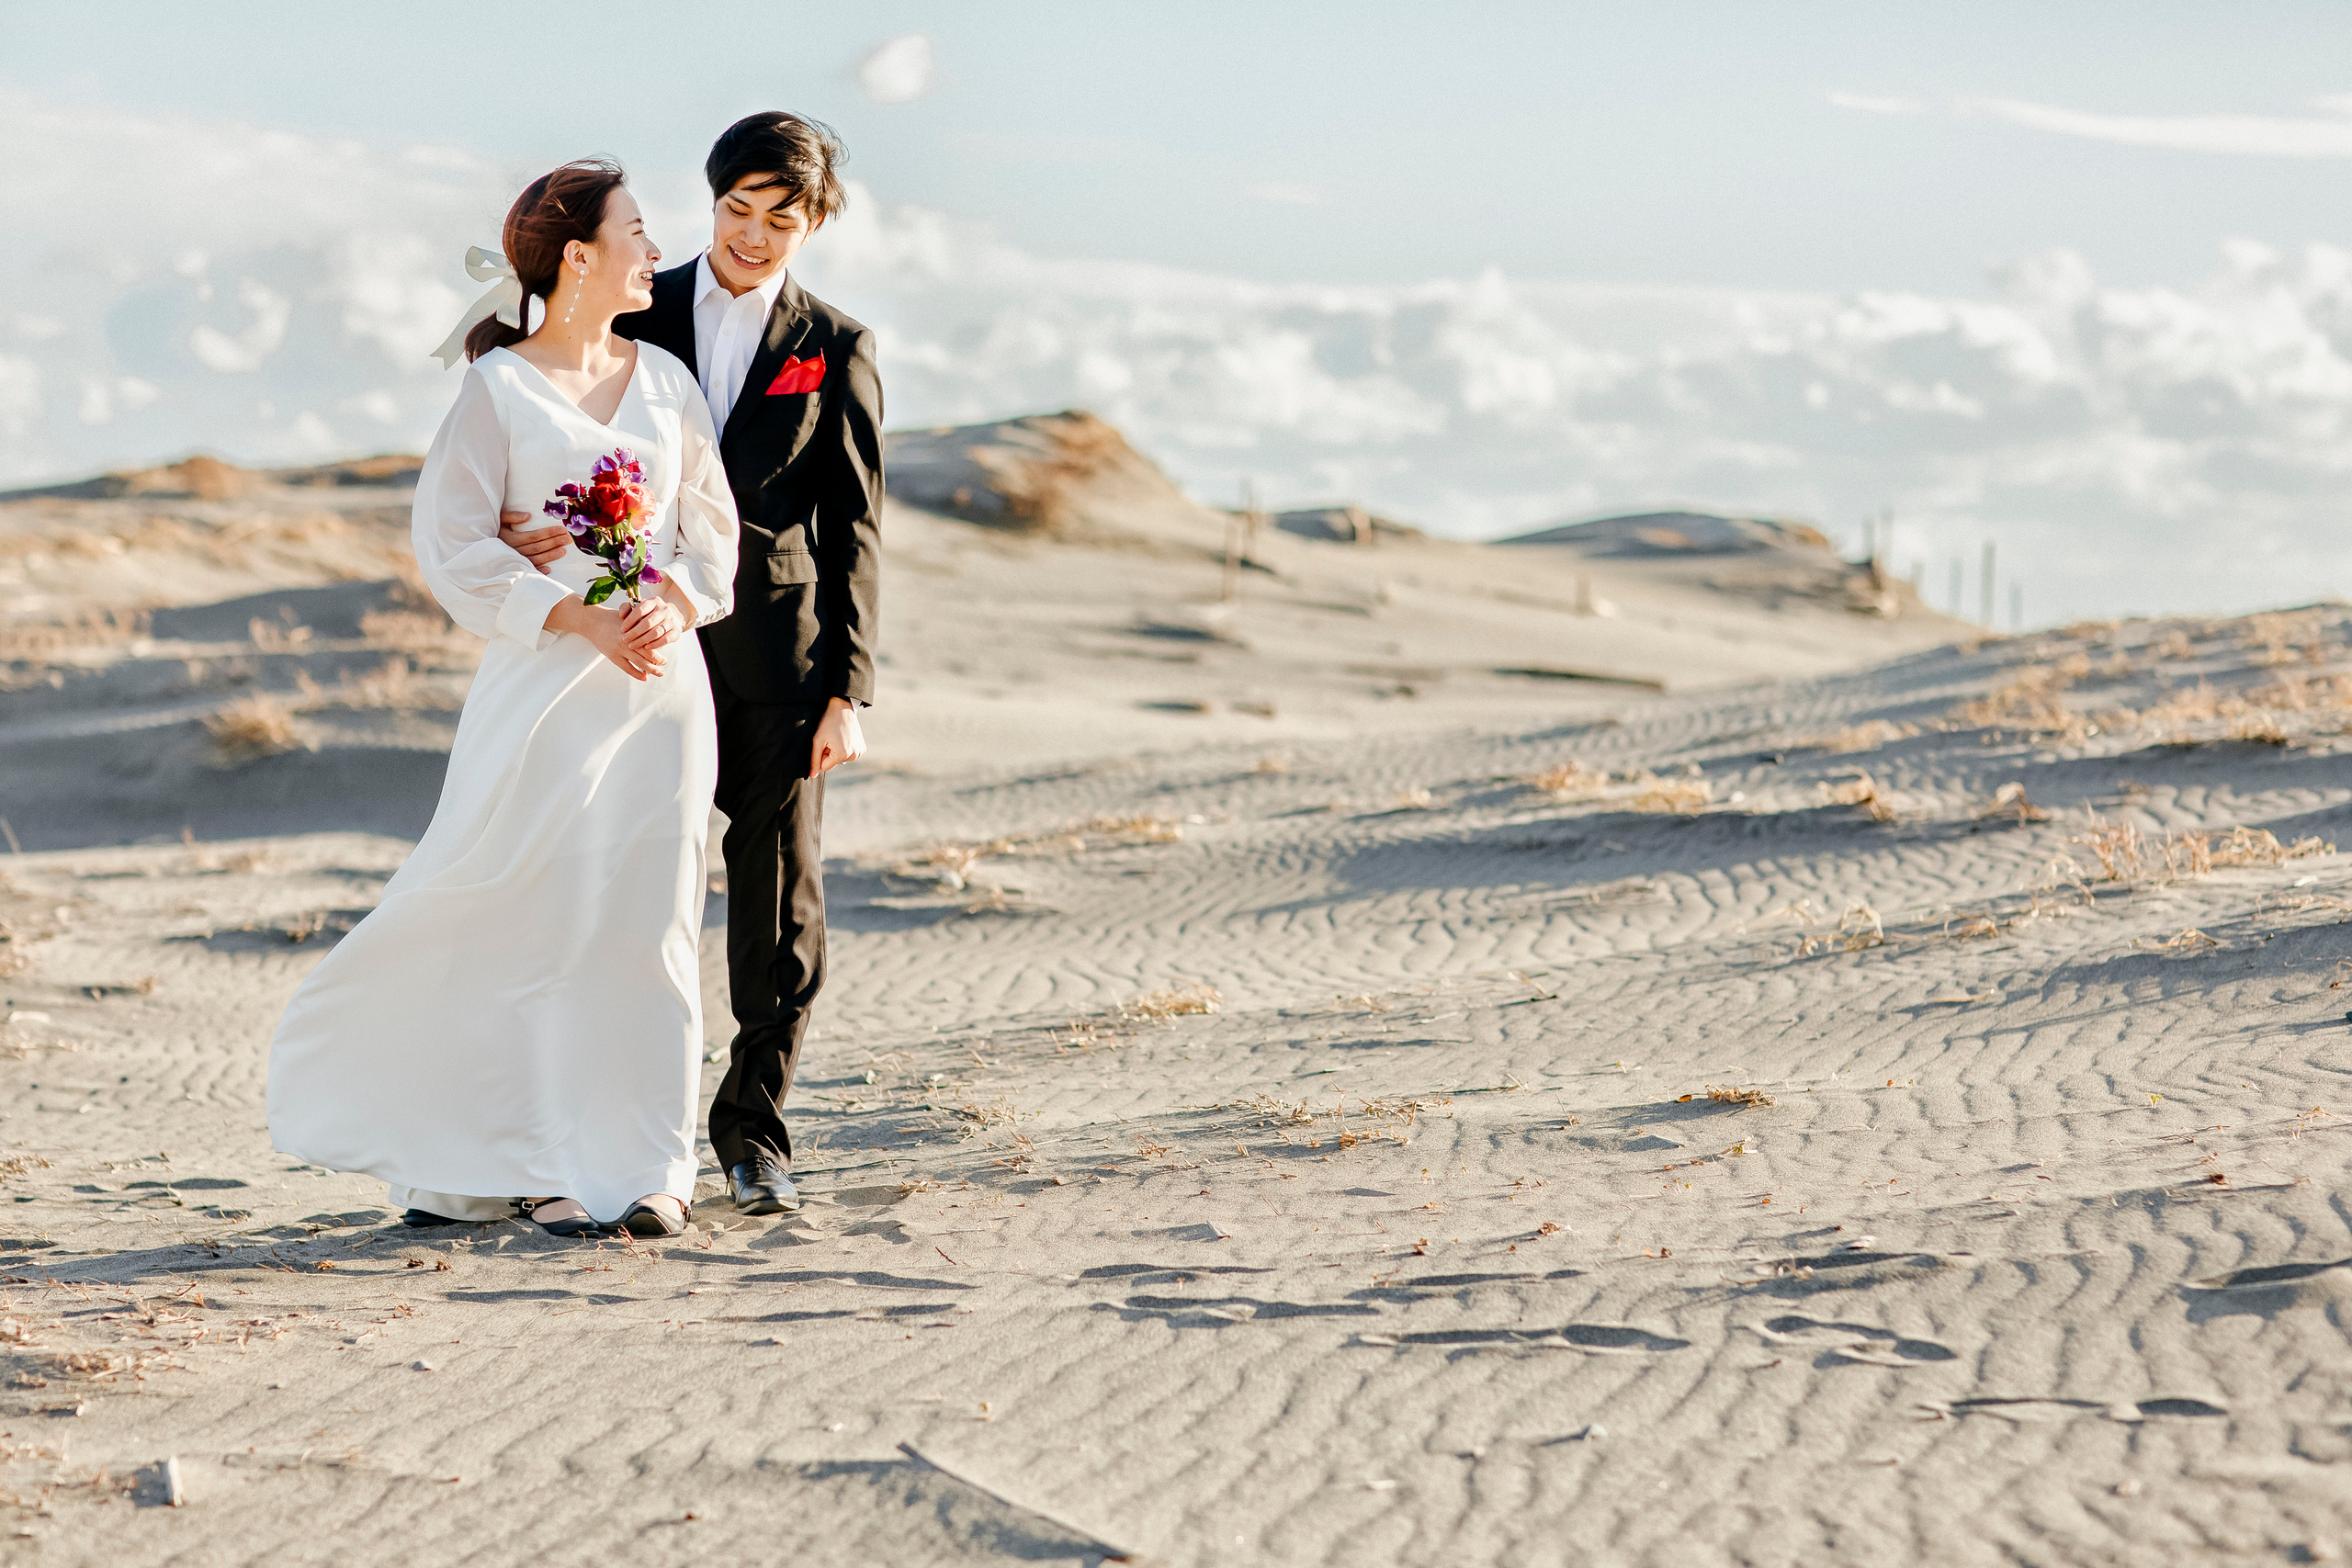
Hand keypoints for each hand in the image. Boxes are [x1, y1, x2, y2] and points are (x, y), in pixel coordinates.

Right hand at [499, 511, 571, 572]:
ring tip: (563, 551)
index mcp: (509, 538)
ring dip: (550, 555)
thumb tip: (528, 516)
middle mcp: (512, 551)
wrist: (478, 545)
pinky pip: (527, 571)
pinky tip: (549, 569)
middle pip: (537, 547)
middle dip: (554, 542)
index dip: (549, 533)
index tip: (562, 530)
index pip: (533, 536)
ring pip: (535, 559)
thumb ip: (512, 516)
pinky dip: (538, 571)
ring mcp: (513, 561)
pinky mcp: (512, 568)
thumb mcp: (498, 519)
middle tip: (568, 539)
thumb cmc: (492, 529)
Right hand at [546, 596, 660, 680]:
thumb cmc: (613, 619)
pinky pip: (627, 668)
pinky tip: (644, 677)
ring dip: (651, 669)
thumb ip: (641, 627)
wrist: (593, 622)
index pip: (650, 643)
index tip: (665, 654)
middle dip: (658, 662)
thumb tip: (657, 636)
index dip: (660, 650)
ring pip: (639, 663)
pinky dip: (637, 674)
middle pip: (647, 654)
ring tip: (659, 673)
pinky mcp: (613, 656)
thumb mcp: (629, 619)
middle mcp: (628, 641)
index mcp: (634, 630)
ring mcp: (620, 649)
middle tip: (664, 665)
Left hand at [620, 596, 684, 658]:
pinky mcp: (676, 631)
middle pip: (648, 623)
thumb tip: (621, 615)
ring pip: (656, 632)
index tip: (622, 629)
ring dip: (642, 640)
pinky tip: (646, 648)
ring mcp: (672, 620)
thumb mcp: (639, 607)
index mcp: (654, 601)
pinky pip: (665, 640)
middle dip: (634, 633)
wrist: (671, 616)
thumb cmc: (650, 613)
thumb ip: (627, 608)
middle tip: (625, 640)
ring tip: (633, 645)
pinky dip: (655, 645)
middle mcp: (664, 609)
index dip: (630, 620)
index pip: (640, 610)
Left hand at [810, 697, 866, 777]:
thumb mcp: (817, 741)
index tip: (825, 742)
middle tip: (831, 738)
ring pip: (841, 759)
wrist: (843, 708)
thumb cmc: (827, 723)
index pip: (825, 767)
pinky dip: (845, 748)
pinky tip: (845, 737)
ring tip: (838, 736)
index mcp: (842, 754)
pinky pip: (849, 755)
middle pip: (834, 763)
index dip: (821, 755)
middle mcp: (854, 756)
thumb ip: (814, 760)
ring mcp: (860, 752)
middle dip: (830, 753)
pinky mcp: (862, 749)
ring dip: (837, 750)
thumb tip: (812, 776)